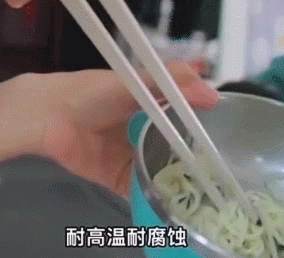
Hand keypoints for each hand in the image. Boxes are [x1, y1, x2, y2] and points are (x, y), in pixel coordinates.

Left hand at [22, 62, 218, 195]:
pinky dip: (156, 197)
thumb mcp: (136, 80)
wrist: (50, 116)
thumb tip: (213, 93)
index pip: (188, 116)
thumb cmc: (94, 92)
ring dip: (181, 181)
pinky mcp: (119, 176)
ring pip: (163, 170)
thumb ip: (172, 82)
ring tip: (211, 194)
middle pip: (178, 146)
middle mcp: (147, 130)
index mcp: (152, 104)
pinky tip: (177, 204)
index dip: (208, 125)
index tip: (233, 138)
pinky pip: (142, 188)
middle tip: (229, 174)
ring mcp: (133, 155)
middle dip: (199, 158)